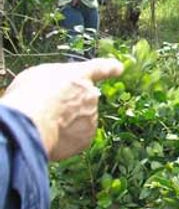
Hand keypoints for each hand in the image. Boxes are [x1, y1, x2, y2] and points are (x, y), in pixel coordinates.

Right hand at [0, 58, 123, 160]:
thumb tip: (58, 89)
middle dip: (68, 106)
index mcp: (80, 75)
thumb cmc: (30, 95)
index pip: (100, 68)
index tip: (119, 68)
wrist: (30, 122)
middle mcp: (91, 95)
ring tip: (43, 123)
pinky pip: (74, 139)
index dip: (110, 68)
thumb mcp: (40, 75)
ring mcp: (91, 118)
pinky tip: (49, 136)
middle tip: (46, 109)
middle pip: (82, 101)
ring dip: (64, 124)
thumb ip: (57, 80)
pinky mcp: (86, 139)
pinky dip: (63, 140)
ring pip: (78, 121)